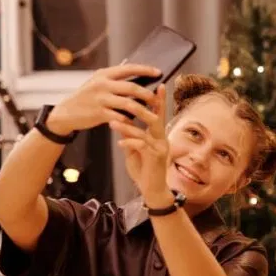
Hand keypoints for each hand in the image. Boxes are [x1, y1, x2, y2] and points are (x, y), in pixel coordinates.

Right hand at [49, 64, 161, 134]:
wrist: (67, 112)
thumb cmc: (88, 97)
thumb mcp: (98, 83)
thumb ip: (114, 80)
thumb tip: (139, 76)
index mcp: (104, 74)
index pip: (128, 68)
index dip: (145, 69)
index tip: (159, 72)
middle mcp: (102, 84)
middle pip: (131, 87)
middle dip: (148, 93)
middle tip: (159, 99)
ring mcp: (100, 99)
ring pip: (128, 103)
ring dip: (144, 110)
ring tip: (154, 116)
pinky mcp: (99, 113)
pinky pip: (120, 117)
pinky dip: (130, 121)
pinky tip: (138, 124)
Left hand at [109, 84, 170, 206]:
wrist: (152, 190)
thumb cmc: (144, 170)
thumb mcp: (135, 150)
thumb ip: (132, 136)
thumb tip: (122, 122)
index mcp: (158, 136)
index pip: (158, 115)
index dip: (158, 100)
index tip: (158, 85)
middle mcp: (162, 140)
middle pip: (156, 118)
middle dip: (147, 105)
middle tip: (136, 94)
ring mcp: (160, 149)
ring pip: (145, 132)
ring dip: (128, 126)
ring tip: (113, 121)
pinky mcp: (155, 158)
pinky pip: (141, 146)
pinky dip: (129, 142)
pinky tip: (120, 143)